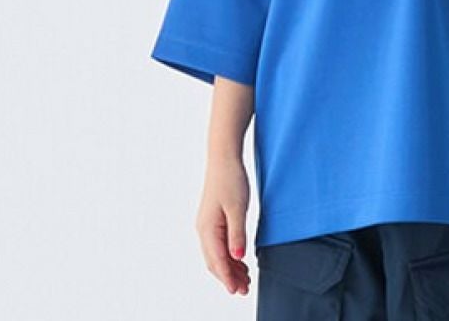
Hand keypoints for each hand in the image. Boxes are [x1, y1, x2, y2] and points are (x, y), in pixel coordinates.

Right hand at [195, 154, 251, 295]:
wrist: (224, 158)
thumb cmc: (230, 179)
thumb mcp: (237, 207)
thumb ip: (237, 234)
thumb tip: (237, 258)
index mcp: (207, 229)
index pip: (217, 261)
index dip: (227, 278)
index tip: (237, 291)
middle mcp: (204, 230)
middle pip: (215, 262)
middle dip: (229, 277)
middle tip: (245, 289)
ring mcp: (207, 225)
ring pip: (216, 255)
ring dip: (229, 268)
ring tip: (245, 279)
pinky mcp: (213, 220)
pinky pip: (219, 245)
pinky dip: (229, 256)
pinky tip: (240, 260)